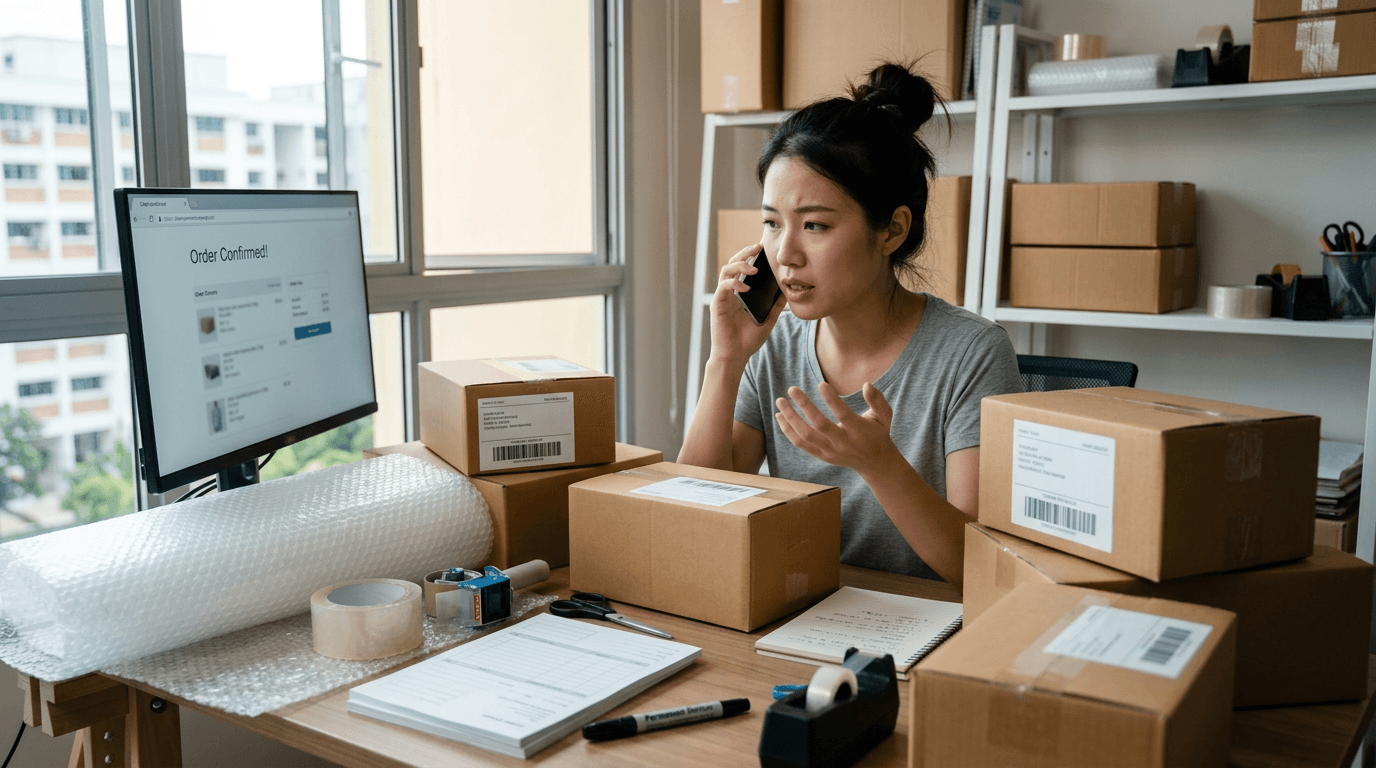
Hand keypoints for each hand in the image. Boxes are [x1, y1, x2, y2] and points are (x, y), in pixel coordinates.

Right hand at [708, 244, 784, 368]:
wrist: (735, 356)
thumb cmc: (748, 340)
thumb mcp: (768, 319)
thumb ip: (776, 305)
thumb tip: (788, 291)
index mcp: (739, 293)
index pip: (743, 268)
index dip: (750, 255)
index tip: (763, 247)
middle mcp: (729, 292)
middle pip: (733, 263)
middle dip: (744, 252)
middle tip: (758, 246)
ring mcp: (722, 297)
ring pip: (726, 270)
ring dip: (739, 265)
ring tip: (754, 268)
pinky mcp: (717, 304)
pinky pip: (723, 287)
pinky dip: (734, 283)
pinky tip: (745, 287)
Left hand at [774, 382, 902, 474]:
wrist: (875, 463)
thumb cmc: (878, 433)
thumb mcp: (884, 415)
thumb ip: (877, 399)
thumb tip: (866, 384)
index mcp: (859, 431)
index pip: (843, 415)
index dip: (832, 400)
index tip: (821, 384)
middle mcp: (843, 443)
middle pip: (820, 425)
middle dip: (804, 406)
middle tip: (792, 389)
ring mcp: (830, 451)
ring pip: (806, 436)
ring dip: (791, 418)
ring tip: (780, 401)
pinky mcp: (822, 456)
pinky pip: (801, 444)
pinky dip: (788, 431)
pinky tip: (780, 416)